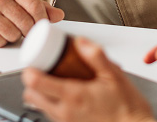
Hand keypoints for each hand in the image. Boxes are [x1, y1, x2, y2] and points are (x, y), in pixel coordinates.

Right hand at [0, 0, 63, 46]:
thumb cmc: (3, 6)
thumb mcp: (22, 2)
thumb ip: (42, 8)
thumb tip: (59, 15)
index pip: (35, 5)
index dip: (42, 19)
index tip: (42, 25)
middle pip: (25, 23)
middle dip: (28, 31)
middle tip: (25, 29)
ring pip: (12, 34)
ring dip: (14, 37)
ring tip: (10, 29)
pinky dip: (2, 42)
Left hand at [22, 38, 155, 121]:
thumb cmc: (127, 108)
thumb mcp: (115, 76)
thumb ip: (97, 56)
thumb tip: (81, 42)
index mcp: (73, 96)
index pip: (35, 83)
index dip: (29, 69)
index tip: (34, 60)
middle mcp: (65, 112)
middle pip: (31, 96)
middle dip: (31, 81)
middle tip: (42, 67)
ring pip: (40, 106)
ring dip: (40, 92)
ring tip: (55, 79)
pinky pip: (52, 114)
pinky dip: (51, 103)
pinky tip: (66, 94)